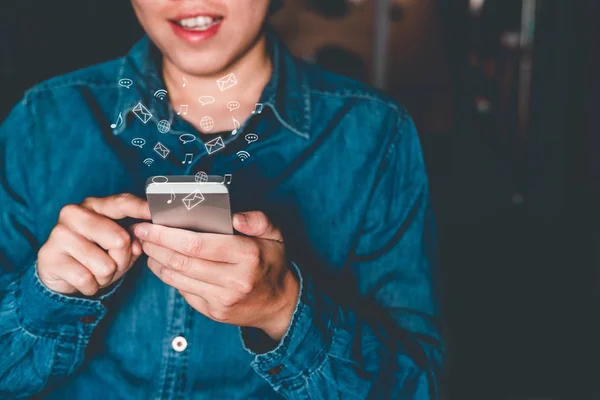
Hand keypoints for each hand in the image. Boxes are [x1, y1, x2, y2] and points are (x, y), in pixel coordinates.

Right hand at [37, 194, 150, 295]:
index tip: (158, 213)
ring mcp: (59, 233)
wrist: (60, 274)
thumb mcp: (118, 246)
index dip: (142, 209)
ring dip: (106, 277)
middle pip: (119, 240)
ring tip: (96, 271)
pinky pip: (86, 279)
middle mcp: (74, 213)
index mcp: (95, 205)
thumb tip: (138, 243)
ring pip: (104, 265)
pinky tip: (83, 280)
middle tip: (113, 264)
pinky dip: (91, 286)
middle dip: (122, 260)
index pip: (122, 203)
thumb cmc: (96, 254)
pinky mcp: (48, 256)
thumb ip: (132, 240)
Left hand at [134, 211, 298, 340]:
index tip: (150, 224)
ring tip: (147, 246)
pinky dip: (168, 276)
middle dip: (155, 245)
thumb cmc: (272, 263)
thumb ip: (257, 221)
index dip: (167, 234)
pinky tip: (162, 263)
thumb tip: (234, 216)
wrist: (279, 303)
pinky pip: (183, 291)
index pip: (198, 244)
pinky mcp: (214, 312)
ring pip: (178, 278)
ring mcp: (223, 299)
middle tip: (141, 232)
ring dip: (156, 260)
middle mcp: (234, 280)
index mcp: (247, 255)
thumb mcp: (275, 235)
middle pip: (182, 261)